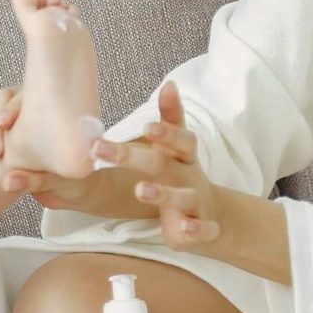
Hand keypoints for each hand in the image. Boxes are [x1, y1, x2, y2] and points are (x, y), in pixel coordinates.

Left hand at [97, 81, 226, 250]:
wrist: (211, 214)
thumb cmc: (182, 174)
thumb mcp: (176, 146)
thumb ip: (171, 117)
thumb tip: (170, 83)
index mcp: (180, 155)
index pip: (176, 137)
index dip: (166, 131)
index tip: (147, 125)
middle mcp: (188, 175)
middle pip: (164, 163)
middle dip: (133, 156)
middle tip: (101, 149)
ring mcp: (196, 202)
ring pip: (185, 197)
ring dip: (163, 194)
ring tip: (140, 190)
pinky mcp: (201, 229)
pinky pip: (202, 229)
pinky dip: (196, 230)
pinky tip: (184, 229)